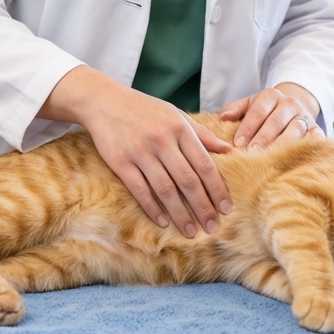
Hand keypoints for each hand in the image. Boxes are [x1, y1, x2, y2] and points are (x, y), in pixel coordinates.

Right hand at [41, 67, 231, 236]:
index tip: (226, 209)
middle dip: (203, 207)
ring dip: (180, 214)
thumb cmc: (145, 109)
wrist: (104, 101)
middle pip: (188, 180)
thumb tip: (229, 151)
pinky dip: (152, 208)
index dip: (217, 189)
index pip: (204, 164)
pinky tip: (162, 222)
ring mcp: (141, 152)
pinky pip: (140, 190)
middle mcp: (162, 140)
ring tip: (191, 232)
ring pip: (166, 189)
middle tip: (213, 227)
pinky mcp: (121, 162)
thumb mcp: (176, 114)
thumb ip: (202, 134)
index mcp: (180, 128)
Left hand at [221, 82, 319, 148]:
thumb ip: (235, 110)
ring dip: (282, 144)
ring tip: (271, 159)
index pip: (257, 112)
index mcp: (271, 95)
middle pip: (276, 121)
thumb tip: (223, 118)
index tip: (237, 145)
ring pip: (295, 130)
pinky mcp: (317, 129)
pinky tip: (298, 157)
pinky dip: (308, 146)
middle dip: (263, 138)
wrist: (292, 109)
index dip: (247, 129)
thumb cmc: (265, 112)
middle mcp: (290, 103)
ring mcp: (305, 116)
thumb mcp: (249, 105)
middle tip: (252, 154)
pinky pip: (315, 138)